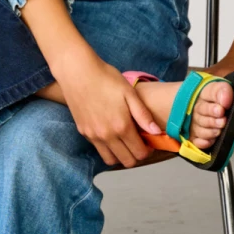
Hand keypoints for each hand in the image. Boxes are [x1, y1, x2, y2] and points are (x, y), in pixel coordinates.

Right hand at [54, 54, 162, 168]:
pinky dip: (108, 148)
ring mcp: (93, 136)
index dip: (147, 151)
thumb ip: (143, 115)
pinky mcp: (83, 132)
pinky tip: (111, 134)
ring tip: (125, 142)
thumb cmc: (106, 78)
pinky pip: (98, 149)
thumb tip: (156, 132)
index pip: (139, 153)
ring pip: (110, 160)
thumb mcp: (129, 93)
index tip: (148, 142)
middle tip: (139, 143)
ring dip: (121, 156)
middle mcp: (107, 136)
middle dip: (136, 156)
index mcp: (122, 126)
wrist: (77, 72)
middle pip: (126, 161)